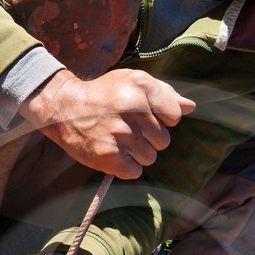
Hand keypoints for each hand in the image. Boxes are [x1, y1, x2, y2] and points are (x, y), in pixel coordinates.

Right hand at [20, 68, 194, 179]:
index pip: (175, 116)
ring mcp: (120, 134)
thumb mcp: (132, 82)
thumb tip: (190, 107)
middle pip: (163, 141)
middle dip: (148, 139)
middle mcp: (132, 109)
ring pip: (150, 158)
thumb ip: (164, 94)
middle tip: (127, 129)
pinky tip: (113, 152)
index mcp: (141, 87)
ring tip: (118, 140)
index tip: (143, 116)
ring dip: (136, 154)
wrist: (64, 108)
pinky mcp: (108, 156)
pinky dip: (126, 167)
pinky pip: (135, 172)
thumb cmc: (104, 95)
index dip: (162, 120)